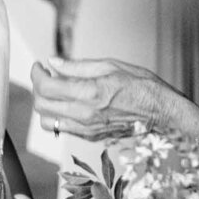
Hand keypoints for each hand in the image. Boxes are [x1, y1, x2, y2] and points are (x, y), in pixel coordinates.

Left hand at [30, 57, 184, 142]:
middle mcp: (85, 114)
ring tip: (54, 90)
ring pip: (47, 121)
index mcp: (90, 92)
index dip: (36, 74)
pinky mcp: (91, 137)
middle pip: (42, 105)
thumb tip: (54, 62)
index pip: (47, 87)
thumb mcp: (111, 65)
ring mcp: (87, 129)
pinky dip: (57, 115)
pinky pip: (62, 129)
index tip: (39, 65)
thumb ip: (78, 65)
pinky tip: (68, 102)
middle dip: (37, 87)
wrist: (161, 113)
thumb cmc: (142, 86)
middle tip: (44, 75)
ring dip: (44, 104)